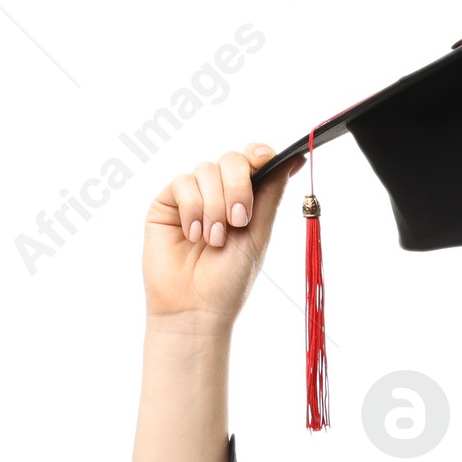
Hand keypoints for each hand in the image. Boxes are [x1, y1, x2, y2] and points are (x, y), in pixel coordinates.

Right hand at [142, 142, 302, 329]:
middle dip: (238, 187)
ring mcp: (193, 196)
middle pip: (231, 160)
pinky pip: (183, 183)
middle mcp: (219, 193)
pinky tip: (193, 235)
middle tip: (239, 221)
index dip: (259, 154)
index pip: (253, 160)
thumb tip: (294, 157)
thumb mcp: (258, 234)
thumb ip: (271, 193)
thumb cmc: (230, 279)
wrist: (196, 307)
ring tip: (213, 240)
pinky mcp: (167, 202)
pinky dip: (192, 208)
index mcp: (246, 200)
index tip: (266, 159)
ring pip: (206, 170)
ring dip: (214, 206)